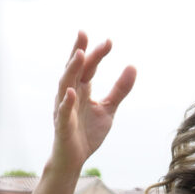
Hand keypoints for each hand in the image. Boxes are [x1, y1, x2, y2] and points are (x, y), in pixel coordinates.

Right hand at [51, 31, 136, 172]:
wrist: (74, 160)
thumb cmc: (87, 133)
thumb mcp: (109, 109)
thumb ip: (119, 89)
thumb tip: (133, 66)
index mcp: (81, 89)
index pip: (88, 67)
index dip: (97, 54)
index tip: (109, 41)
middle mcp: (70, 95)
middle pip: (73, 69)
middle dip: (79, 52)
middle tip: (84, 34)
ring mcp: (64, 109)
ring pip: (65, 85)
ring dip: (71, 70)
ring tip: (79, 55)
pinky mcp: (62, 126)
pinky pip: (63, 112)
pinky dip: (66, 102)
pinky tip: (71, 92)